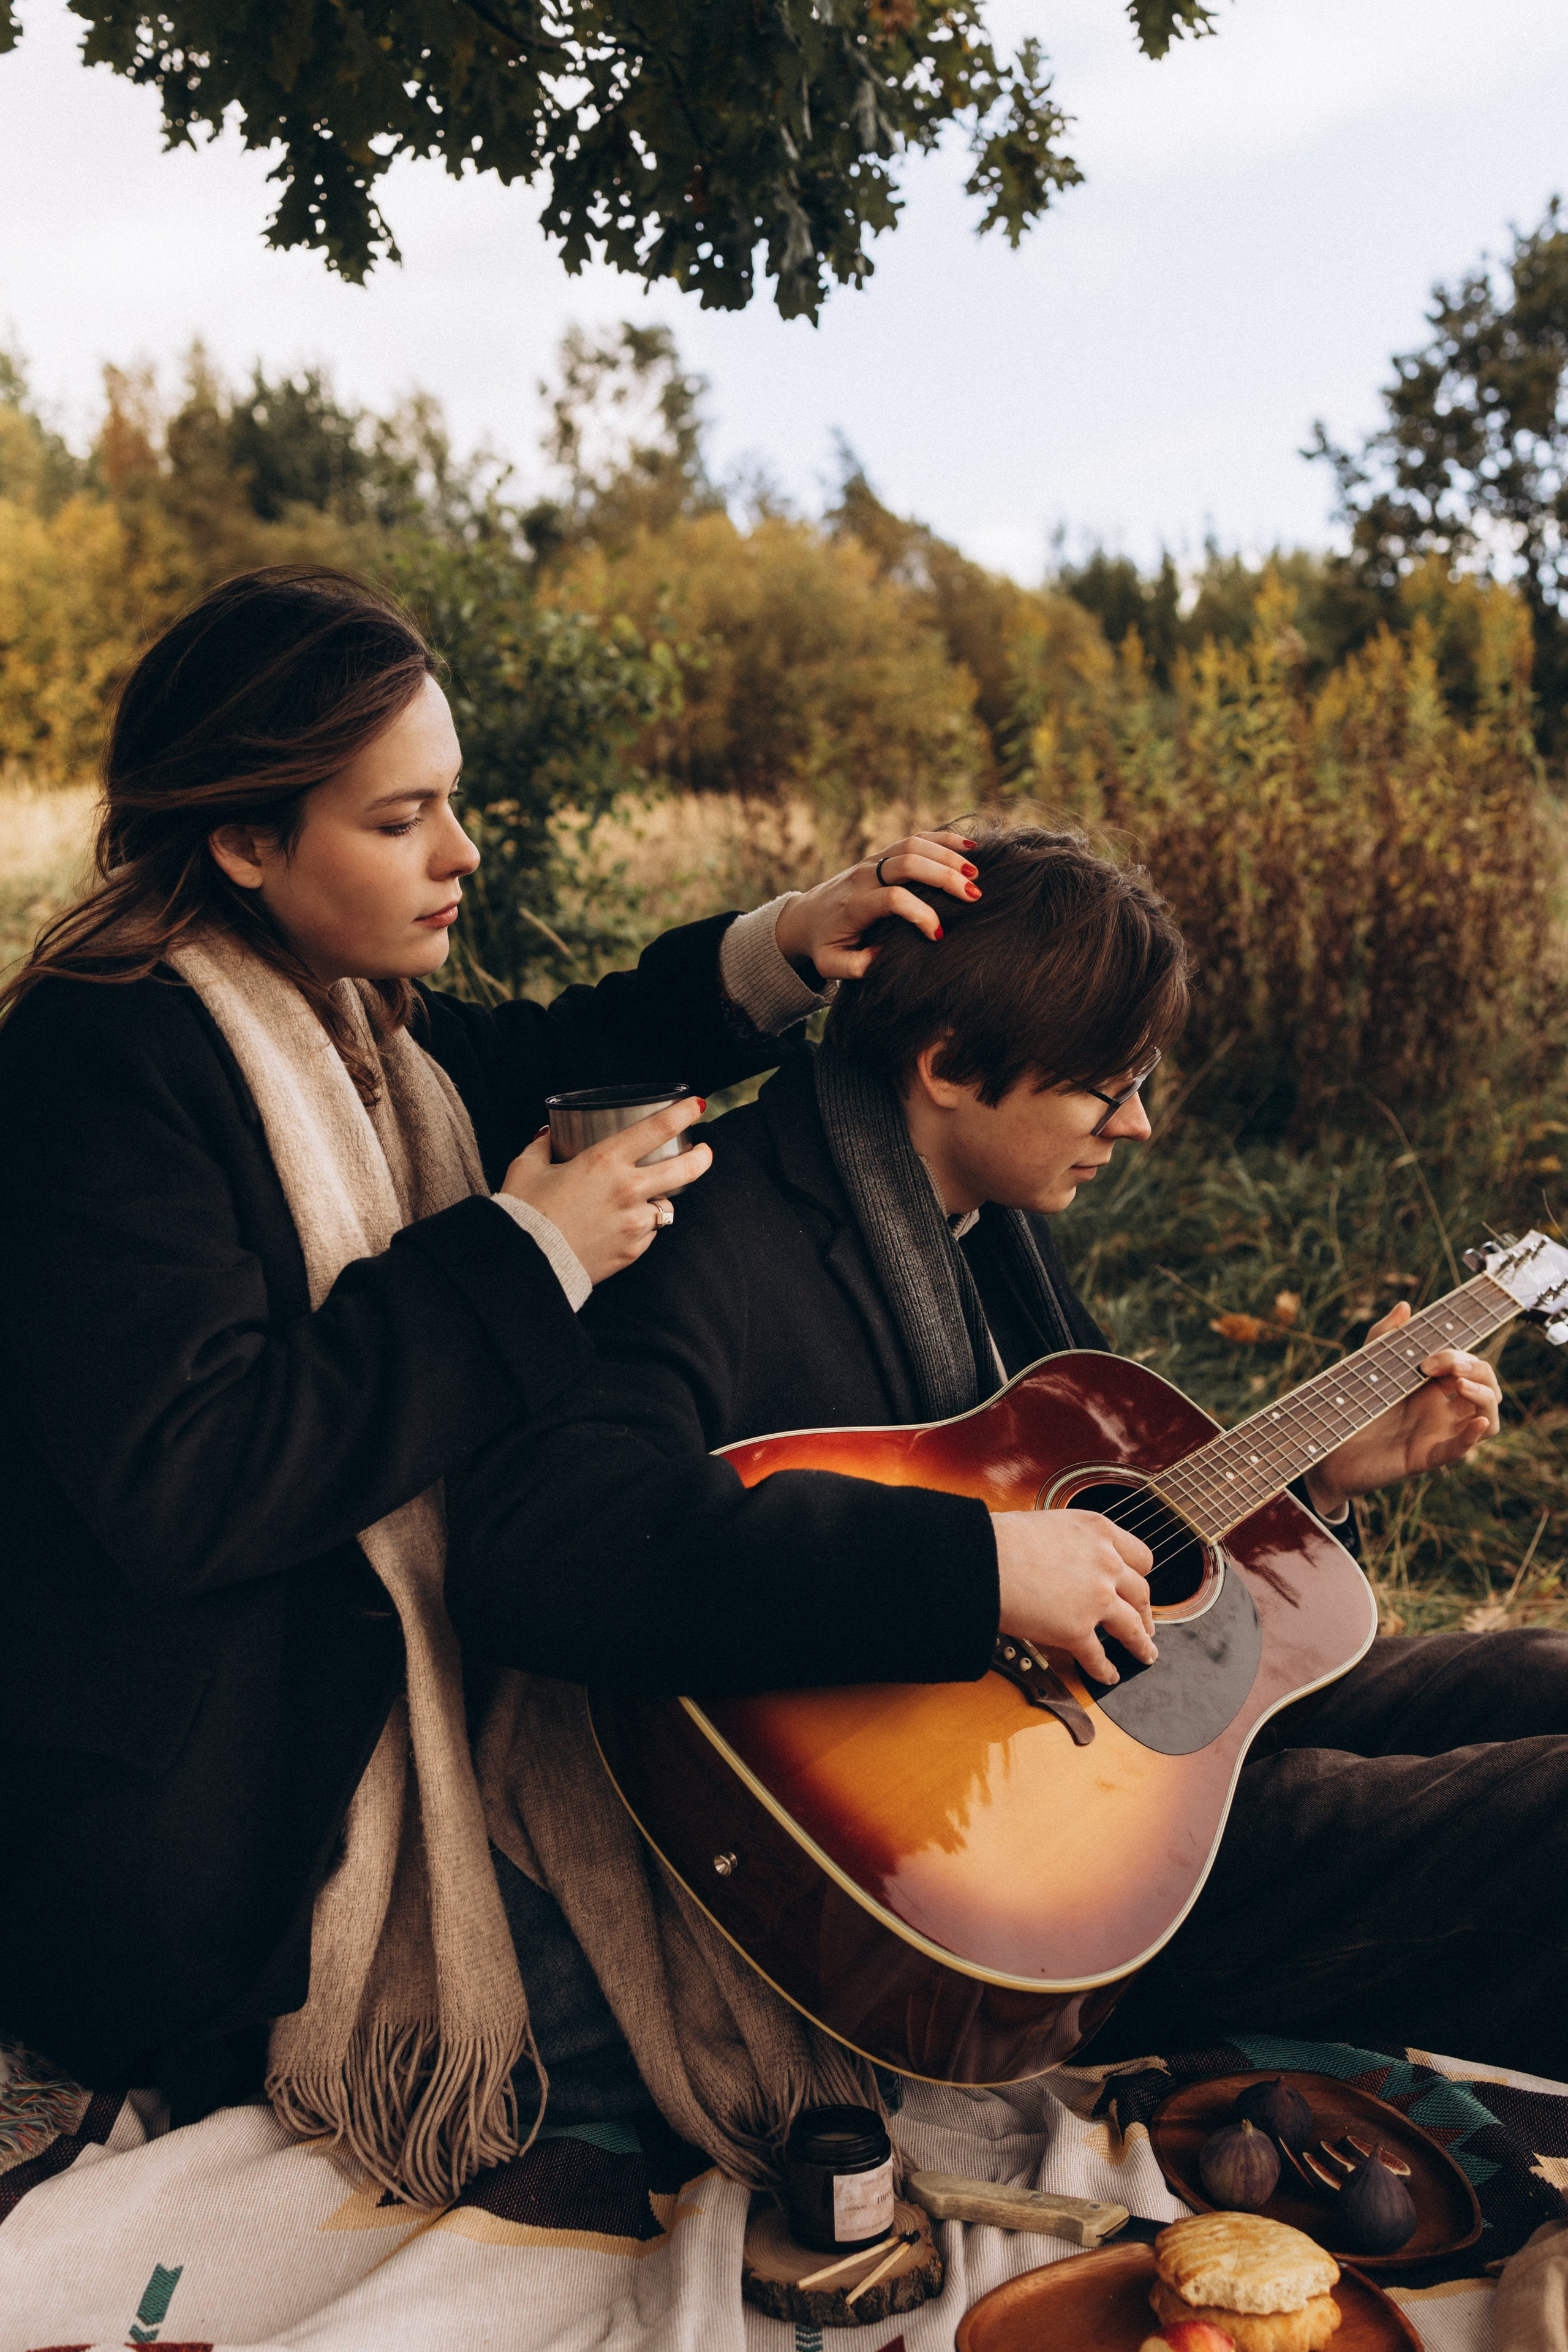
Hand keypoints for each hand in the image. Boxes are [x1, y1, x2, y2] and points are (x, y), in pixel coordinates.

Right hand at [499, 1098, 712, 1286]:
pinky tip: (626, 1224)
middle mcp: (628, 1190)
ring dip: (662, 1198)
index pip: (658, 1129)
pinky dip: (643, 1227)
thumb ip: (542, 1146)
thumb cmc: (524, 1211)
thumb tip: (548, 1135)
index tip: (696, 1106)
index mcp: (605, 1161)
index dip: (683, 1113)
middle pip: (685, 1169)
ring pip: (666, 1206)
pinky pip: (649, 1233)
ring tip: (652, 1195)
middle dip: (701, 1157)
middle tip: (704, 1151)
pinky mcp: (632, 1250)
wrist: (526, 1264)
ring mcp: (634, 1223)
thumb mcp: (528, 1168)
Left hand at [773, 831, 980, 981]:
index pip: (893, 899)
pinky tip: (969, 848)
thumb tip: (886, 958)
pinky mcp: (881, 855)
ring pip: (913, 845)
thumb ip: (858, 967)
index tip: (939, 935)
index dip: (920, 915)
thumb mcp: (832, 965)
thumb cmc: (824, 945)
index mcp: (854, 905)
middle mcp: (864, 877)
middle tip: (975, 894)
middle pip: (908, 864)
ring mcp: (873, 861)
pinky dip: (942, 839)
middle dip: (944, 877)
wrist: (804, 917)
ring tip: (977, 871)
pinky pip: (913, 838)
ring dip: (947, 855)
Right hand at [991, 1510, 1156, 1685]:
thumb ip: (1068, 1542)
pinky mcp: (1078, 1630)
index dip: (1140, 1575)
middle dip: (1145, 1611)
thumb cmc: (1000, 1538)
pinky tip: (1108, 1675)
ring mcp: (1096, 1598)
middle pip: (1141, 1592)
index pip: (1139, 1556)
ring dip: (1141, 1643)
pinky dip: (1105, 1669)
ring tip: (1144, 1653)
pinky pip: (1098, 1656)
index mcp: (1098, 1532)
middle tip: (1145, 1623)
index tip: (1138, 1584)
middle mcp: (1106, 1563)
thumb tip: (1061, 1556)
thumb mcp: (1047, 1524)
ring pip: (1132, 1627)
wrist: (982, 1560)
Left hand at [1306, 1300, 1502, 1517]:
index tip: (1427, 1359)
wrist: (1327, 1446)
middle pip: (1487, 1389)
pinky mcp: (1425, 1457)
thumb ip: (1384, 1335)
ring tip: (1462, 1385)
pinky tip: (1477, 1421)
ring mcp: (1438, 1434)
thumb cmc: (1351, 1406)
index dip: (1459, 1357)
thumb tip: (1404, 1306)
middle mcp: (1443, 1411)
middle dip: (1477, 1369)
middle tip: (1446, 1367)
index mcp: (1434, 1388)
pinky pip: (1460, 1449)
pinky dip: (1474, 1435)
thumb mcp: (1368, 1365)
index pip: (1470, 1366)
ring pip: (1487, 1419)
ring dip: (1485, 1398)